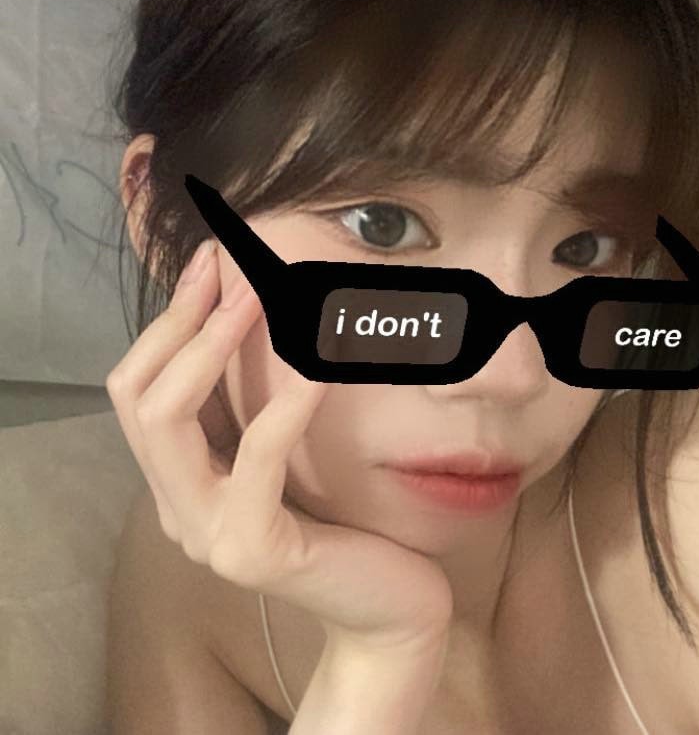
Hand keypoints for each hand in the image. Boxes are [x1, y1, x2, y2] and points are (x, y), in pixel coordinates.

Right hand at [107, 238, 453, 651]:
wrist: (387, 605)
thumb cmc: (343, 521)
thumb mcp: (284, 455)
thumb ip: (249, 408)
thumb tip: (245, 312)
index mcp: (179, 483)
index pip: (138, 390)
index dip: (169, 324)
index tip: (208, 265)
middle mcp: (175, 508)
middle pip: (138, 397)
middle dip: (181, 323)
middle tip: (227, 268)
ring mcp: (204, 533)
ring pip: (170, 420)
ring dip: (213, 346)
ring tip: (258, 295)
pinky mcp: (250, 549)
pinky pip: (256, 456)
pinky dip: (283, 401)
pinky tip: (318, 365)